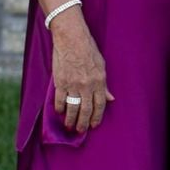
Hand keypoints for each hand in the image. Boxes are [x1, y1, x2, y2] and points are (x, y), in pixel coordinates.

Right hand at [49, 11, 112, 130]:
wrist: (71, 38)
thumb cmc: (88, 49)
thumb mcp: (102, 66)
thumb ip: (104, 84)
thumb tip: (110, 98)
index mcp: (99, 81)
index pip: (100, 105)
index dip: (97, 117)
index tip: (94, 125)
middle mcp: (87, 85)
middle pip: (86, 110)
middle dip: (83, 123)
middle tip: (80, 130)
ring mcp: (73, 84)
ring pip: (72, 107)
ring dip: (70, 119)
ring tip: (69, 126)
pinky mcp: (60, 81)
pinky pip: (60, 99)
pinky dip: (59, 107)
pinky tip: (59, 112)